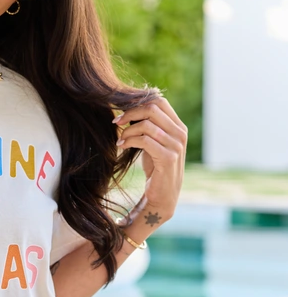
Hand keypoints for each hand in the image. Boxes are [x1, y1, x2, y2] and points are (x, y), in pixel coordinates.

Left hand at [113, 96, 186, 220]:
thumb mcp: (153, 142)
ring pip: (146, 125)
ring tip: (119, 139)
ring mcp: (176, 145)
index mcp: (178, 126)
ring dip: (128, 130)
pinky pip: (145, 141)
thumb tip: (128, 108)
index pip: (159, 101)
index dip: (138, 102)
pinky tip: (121, 146)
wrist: (162, 195)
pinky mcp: (168, 158)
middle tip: (116, 121)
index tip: (122, 111)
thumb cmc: (155, 167)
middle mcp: (180, 133)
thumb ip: (148, 126)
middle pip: (152, 109)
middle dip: (130, 113)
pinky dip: (129, 141)